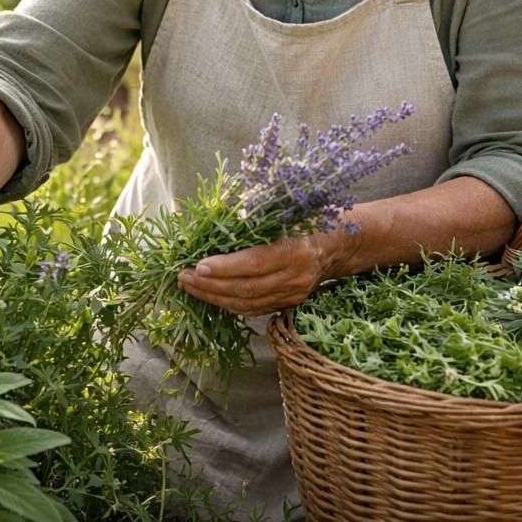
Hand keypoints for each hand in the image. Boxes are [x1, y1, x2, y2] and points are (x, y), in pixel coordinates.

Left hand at [176, 232, 338, 316]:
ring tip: (189, 287)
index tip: (199, 265)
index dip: (225, 268)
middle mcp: (295, 277)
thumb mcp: (286, 212)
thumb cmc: (308, 219)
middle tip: (183, 276)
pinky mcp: (288, 304)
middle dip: (210, 285)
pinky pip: (254, 309)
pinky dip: (229, 304)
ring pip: (248, 304)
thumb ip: (256, 218)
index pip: (254, 264)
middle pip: (247, 289)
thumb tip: (217, 218)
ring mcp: (292, 295)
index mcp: (296, 251)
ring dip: (214, 297)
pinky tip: (210, 296)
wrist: (338, 244)